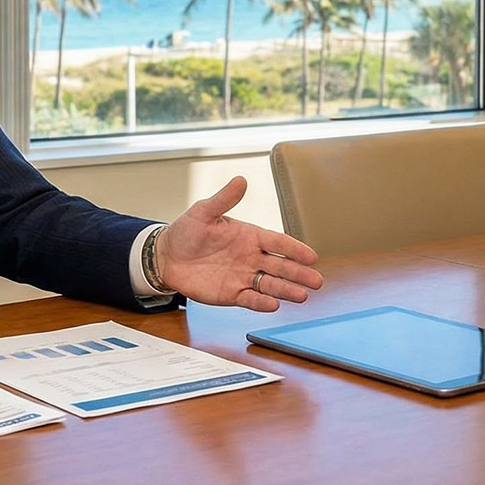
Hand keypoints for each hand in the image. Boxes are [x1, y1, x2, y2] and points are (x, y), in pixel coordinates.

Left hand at [155, 176, 322, 311]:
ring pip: (270, 284)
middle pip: (280, 266)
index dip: (295, 249)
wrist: (166, 256)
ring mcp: (242, 277)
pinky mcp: (231, 294)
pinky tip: (273, 304)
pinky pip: (250, 298)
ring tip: (302, 296)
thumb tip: (241, 180)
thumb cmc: (187, 231)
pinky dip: (261, 302)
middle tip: (317, 281)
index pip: (278, 242)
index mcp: (249, 236)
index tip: (312, 256)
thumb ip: (224, 199)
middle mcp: (251, 257)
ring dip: (286, 290)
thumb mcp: (204, 211)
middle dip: (299, 273)